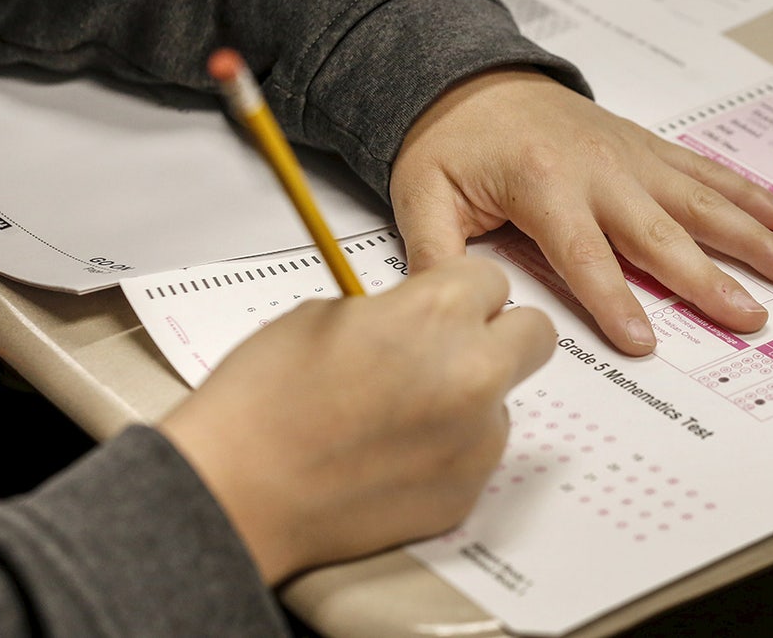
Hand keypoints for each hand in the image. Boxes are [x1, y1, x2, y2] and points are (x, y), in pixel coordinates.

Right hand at [158, 257, 553, 584]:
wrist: (237, 491)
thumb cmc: (264, 401)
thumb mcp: (328, 315)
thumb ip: (398, 310)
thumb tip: (425, 319)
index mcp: (438, 313)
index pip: (494, 280)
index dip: (462, 292)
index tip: (444, 306)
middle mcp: (474, 373)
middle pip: (535, 335)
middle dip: (500, 335)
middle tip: (453, 349)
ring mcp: (478, 438)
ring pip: (504, 398)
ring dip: (471, 397)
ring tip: (399, 414)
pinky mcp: (469, 489)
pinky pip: (479, 451)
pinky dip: (450, 447)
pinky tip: (394, 454)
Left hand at [390, 67, 772, 356]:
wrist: (473, 81)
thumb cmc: (452, 143)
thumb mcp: (423, 196)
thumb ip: (435, 253)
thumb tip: (453, 311)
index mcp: (544, 187)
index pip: (586, 256)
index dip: (616, 302)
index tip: (646, 343)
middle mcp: (600, 172)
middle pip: (661, 236)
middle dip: (708, 281)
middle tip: (750, 318)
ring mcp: (631, 159)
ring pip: (702, 202)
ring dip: (751, 238)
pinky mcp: (646, 150)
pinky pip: (705, 173)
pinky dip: (748, 194)